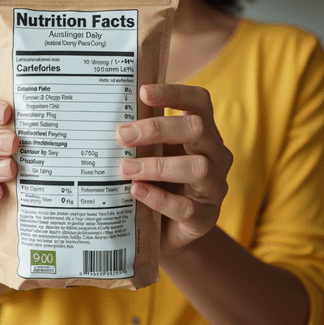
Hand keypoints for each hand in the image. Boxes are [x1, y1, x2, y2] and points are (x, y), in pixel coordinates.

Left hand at [116, 84, 232, 252]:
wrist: (168, 232)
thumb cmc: (160, 183)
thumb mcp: (153, 155)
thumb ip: (143, 138)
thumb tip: (107, 117)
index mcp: (204, 134)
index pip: (199, 102)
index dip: (174, 93)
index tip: (143, 92)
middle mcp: (216, 156)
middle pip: (197, 129)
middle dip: (157, 129)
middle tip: (122, 135)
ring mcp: (214, 188)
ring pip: (197, 167)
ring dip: (157, 165)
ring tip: (125, 168)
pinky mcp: (205, 218)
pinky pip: (187, 207)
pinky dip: (159, 198)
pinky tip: (136, 191)